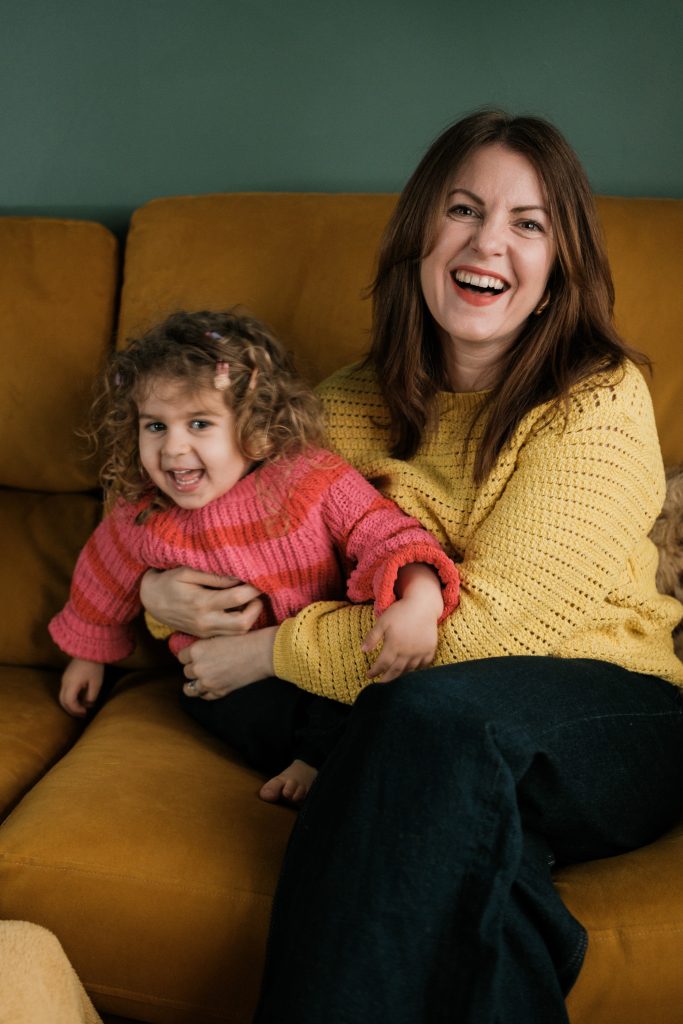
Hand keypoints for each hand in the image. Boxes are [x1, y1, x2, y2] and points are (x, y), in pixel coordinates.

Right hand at [59, 658, 104, 716]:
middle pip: (62, 701)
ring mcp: (64, 678)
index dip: (76, 710)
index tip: (85, 713)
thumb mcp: (96, 683)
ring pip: (62, 696)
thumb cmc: (94, 666)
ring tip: (81, 708)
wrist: (89, 649)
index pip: (69, 702)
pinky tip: (80, 699)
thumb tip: (87, 704)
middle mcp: (65, 682)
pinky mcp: (67, 676)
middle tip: (82, 715)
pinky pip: (65, 690)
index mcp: (71, 684)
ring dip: (70, 704)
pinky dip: (70, 698)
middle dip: (71, 710)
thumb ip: (91, 696)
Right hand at [140, 567, 263, 637]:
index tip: (258, 579)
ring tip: (247, 600)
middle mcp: (205, 621)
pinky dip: (238, 623)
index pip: (238, 598)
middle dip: (256, 608)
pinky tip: (236, 609)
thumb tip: (239, 578)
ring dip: (249, 617)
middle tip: (256, 594)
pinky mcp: (204, 635)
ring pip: (238, 632)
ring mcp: (205, 631)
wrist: (150, 600)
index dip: (253, 588)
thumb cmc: (168, 581)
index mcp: (201, 603)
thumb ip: (214, 576)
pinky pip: (228, 634)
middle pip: (243, 624)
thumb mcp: (187, 572)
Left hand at [179, 626, 277, 699]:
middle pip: (186, 671)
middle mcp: (198, 667)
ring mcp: (207, 682)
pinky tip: (207, 689)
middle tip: (202, 664)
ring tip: (196, 682)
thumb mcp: (219, 635)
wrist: (262, 653)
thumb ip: (205, 644)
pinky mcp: (219, 692)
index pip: (181, 656)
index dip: (188, 655)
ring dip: (194, 683)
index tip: (193, 655)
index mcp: (196, 650)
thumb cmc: (244, 640)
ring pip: (190, 687)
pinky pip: (205, 696)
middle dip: (193, 668)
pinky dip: (205, 692)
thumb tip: (197, 649)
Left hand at [362, 564, 443, 682]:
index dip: (374, 671)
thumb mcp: (382, 621)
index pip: (382, 664)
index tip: (368, 675)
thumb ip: (372, 637)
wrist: (423, 604)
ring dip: (400, 676)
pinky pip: (423, 665)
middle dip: (386, 679)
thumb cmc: (400, 612)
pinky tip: (410, 670)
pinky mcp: (430, 649)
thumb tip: (363, 651)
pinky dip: (416, 670)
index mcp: (394, 645)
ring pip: (409, 670)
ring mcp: (420, 652)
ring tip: (393, 678)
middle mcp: (407, 652)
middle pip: (395, 671)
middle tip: (379, 685)